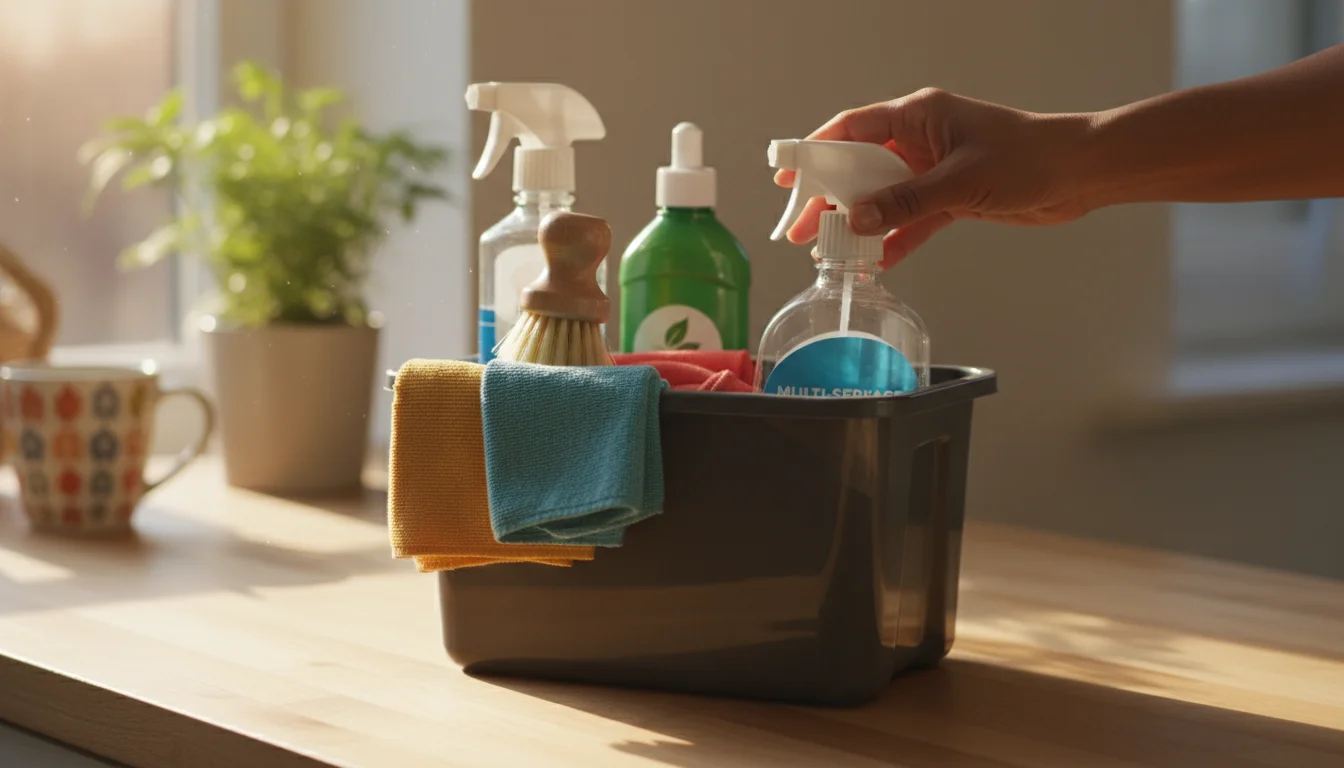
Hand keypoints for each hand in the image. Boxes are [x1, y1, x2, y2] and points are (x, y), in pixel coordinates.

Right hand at [775, 88, 1098, 267]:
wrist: (1080, 172)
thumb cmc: (1030, 156)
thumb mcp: (960, 181)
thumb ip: (905, 202)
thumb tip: (857, 220)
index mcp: (918, 115)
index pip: (851, 129)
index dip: (815, 152)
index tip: (788, 176)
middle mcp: (921, 139)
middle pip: (860, 168)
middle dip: (829, 198)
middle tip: (800, 227)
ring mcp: (935, 169)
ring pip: (882, 197)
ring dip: (857, 222)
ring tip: (827, 249)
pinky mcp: (952, 197)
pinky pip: (911, 218)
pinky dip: (894, 238)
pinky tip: (875, 262)